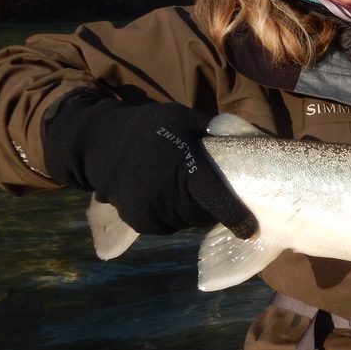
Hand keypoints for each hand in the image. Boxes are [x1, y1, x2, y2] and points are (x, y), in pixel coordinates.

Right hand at [44, 89, 256, 237]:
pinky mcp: (137, 221)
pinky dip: (168, 215)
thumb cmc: (152, 127)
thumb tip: (247, 137)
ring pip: (186, 222)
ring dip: (187, 210)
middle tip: (196, 182)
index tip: (249, 230)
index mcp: (186, 166)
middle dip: (208, 204)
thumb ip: (213, 131)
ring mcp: (151, 210)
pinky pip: (166, 226)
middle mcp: (168, 193)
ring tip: (174, 184)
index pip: (215, 196)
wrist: (101, 142)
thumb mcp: (185, 119)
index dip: (234, 215)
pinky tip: (159, 194)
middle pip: (204, 214)